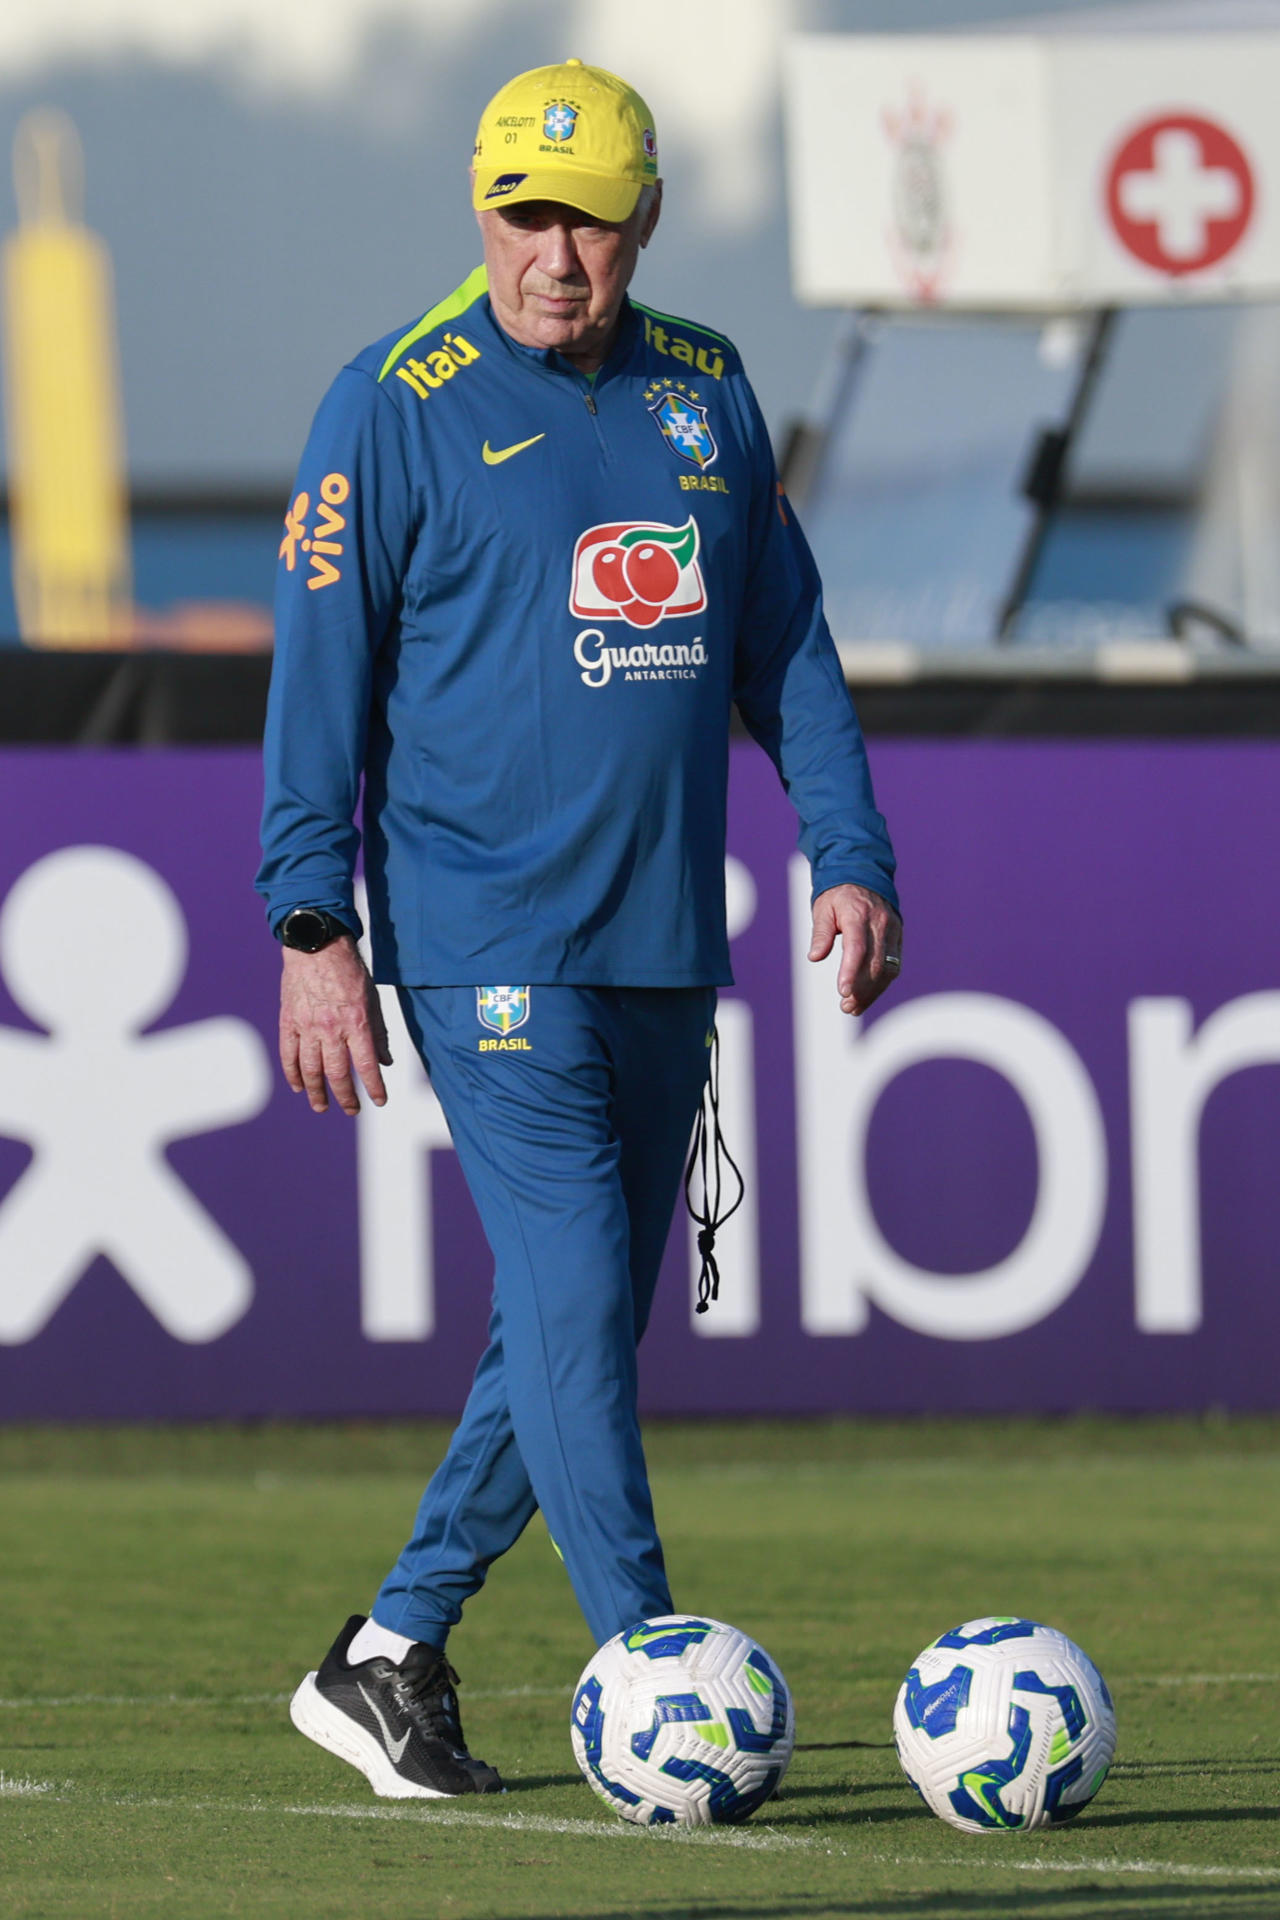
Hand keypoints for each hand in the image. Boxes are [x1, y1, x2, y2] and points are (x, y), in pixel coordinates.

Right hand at [279, 935, 391, 1115]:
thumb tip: (385, 1062)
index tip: (380, 1101)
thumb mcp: (372, 999)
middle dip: (345, 1097)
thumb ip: (378, 1032)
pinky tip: (298, 1087)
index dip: (374, 1087)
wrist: (316, 947)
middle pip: (337, 1074)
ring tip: (321, 1107)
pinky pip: (289, 1055)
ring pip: (310, 1070)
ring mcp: (307, 1027)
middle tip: (351, 1110)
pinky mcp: (289, 1022)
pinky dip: (293, 1074)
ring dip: (316, 1092)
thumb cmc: (349, 972)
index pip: (366, 1066)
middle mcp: (331, 1029)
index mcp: (356, 1023)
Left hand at [808, 883, 902, 1016]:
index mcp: (858, 914)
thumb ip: (820, 933)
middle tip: (845, 1006)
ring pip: (888, 968)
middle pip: (875, 963)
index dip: (850, 972)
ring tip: (853, 1007)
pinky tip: (867, 996)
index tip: (842, 992)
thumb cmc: (838, 895)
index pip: (857, 948)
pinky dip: (881, 984)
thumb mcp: (823, 909)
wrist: (865, 875)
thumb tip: (814, 957)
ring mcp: (893, 930)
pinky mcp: (898, 937)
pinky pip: (894, 965)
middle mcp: (880, 923)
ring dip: (872, 992)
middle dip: (861, 989)